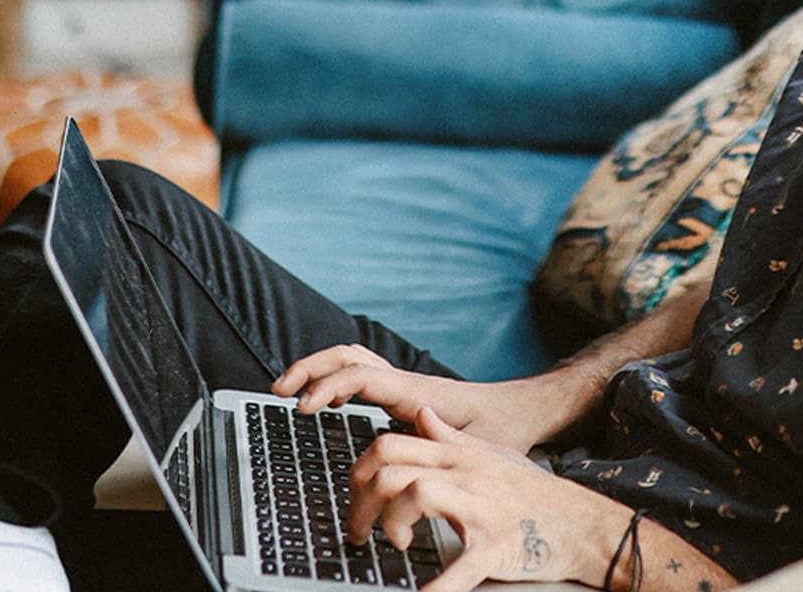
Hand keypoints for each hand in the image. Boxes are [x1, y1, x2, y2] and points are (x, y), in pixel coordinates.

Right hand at [272, 344, 564, 452]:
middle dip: (311, 367)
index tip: (303, 407)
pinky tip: (327, 399)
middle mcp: (406, 383)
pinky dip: (336, 378)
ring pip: (353, 359)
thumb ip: (443, 445)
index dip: (327, 387)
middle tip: (280, 391)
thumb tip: (401, 440)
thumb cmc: (503, 431)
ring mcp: (404, 384)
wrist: (522, 413)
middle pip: (349, 355)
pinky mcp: (404, 393)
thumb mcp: (478, 447)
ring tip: (288, 391)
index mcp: (416, 393)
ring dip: (319, 369)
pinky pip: (362, 374)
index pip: (361, 375)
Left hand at [348, 408, 622, 591]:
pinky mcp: (498, 547)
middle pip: (392, 469)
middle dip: (362, 503)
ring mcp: (482, 509)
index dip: (359, 471)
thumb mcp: (492, 454)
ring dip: (391, 525)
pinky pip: (462, 565)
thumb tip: (419, 415)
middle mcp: (466, 475)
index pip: (390, 444)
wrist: (584, 523)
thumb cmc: (537, 494)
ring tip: (394, 545)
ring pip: (416, 496)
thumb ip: (451, 437)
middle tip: (360, 531)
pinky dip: (440, 587)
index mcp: (459, 456)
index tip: (356, 498)